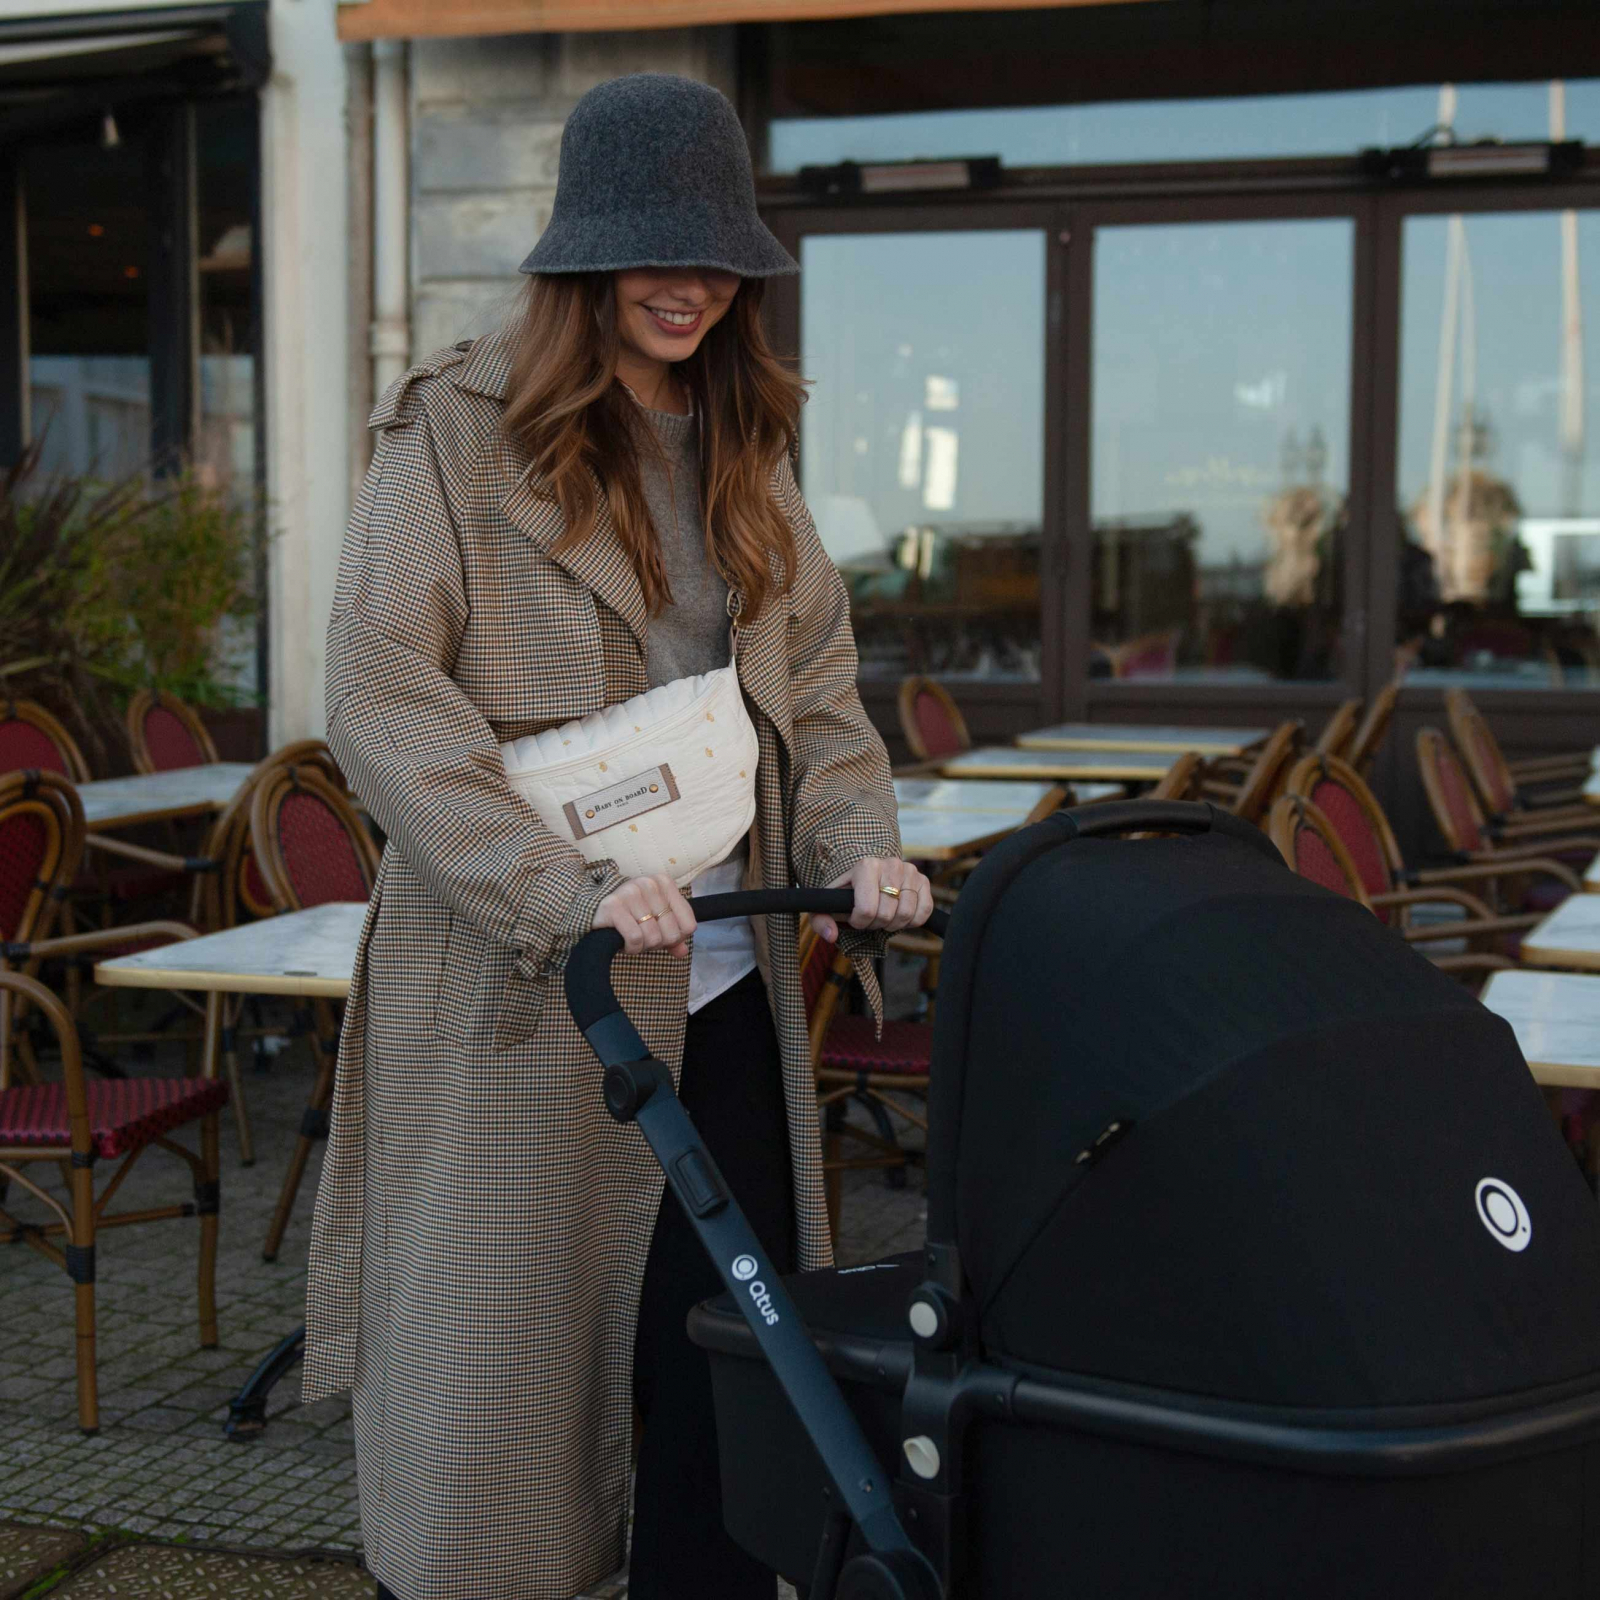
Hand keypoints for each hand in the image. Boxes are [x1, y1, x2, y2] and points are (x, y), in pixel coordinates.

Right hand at [594, 873, 696, 958]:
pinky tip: (622, 941)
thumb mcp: (655, 921)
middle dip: (656, 943)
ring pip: (653, 937)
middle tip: (642, 937)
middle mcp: (649, 884)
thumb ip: (672, 935)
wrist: (594, 911)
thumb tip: (682, 951)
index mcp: (664, 883)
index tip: (660, 934)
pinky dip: (631, 947)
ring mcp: (630, 892)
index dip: (675, 938)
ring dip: (642, 946)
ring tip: (631, 938)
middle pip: (671, 933)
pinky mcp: (613, 905)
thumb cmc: (629, 916)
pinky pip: (635, 939)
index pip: (688, 925)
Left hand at [812, 857, 931, 943]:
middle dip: (875, 925)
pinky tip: (900, 915)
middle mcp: (890, 864)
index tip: (855, 918)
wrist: (869, 875)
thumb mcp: (828, 904)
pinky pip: (924, 911)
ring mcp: (910, 871)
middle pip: (886, 915)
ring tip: (884, 916)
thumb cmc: (848, 893)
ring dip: (893, 924)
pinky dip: (912, 921)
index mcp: (866, 866)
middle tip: (870, 918)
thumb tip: (831, 936)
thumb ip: (821, 920)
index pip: (867, 909)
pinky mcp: (924, 880)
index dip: (859, 923)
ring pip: (906, 914)